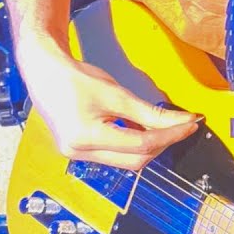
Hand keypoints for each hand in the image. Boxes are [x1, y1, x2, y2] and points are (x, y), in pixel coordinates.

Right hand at [18, 45, 200, 170]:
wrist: (45, 73)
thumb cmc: (74, 78)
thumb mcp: (116, 93)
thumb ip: (149, 112)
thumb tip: (179, 121)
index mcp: (85, 137)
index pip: (140, 144)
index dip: (169, 135)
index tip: (188, 125)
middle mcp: (78, 152)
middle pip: (134, 160)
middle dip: (161, 143)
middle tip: (181, 126)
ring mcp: (77, 154)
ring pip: (125, 160)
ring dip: (148, 145)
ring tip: (163, 125)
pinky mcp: (80, 150)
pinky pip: (114, 154)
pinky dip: (132, 143)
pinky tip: (142, 127)